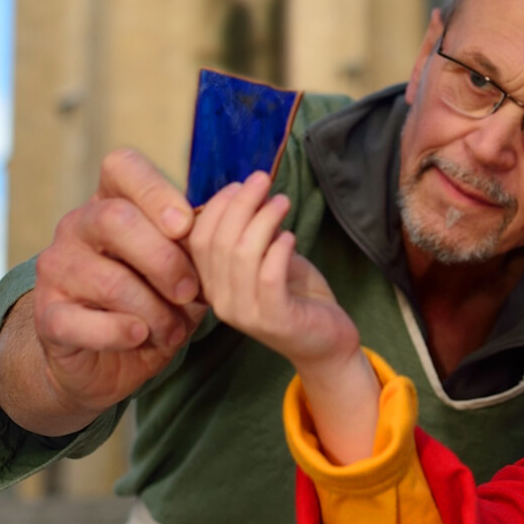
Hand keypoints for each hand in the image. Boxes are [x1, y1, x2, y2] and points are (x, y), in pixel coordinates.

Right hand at [28, 149, 206, 416]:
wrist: (108, 358)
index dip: (155, 191)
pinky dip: (119, 331)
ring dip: (153, 309)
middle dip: (164, 258)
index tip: (185, 225)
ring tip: (174, 329)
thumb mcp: (184, 269)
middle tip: (190, 291)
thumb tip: (244, 213)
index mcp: (111, 203)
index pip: (122, 166)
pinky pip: (81, 321)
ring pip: (108, 278)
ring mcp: (57, 269)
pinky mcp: (48, 315)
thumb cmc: (153, 301)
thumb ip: (201, 244)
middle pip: (114, 218)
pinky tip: (140, 336)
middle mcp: (77, 227)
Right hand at [187, 170, 362, 372]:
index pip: (198, 238)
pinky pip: (268, 276)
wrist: (325, 342)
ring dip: (263, 220)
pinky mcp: (274, 319)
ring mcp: (244, 312)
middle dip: (240, 203)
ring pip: (241, 254)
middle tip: (263, 180)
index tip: (242, 184)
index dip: (217, 206)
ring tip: (283, 202)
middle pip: (217, 241)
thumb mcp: (268, 258)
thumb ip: (254, 233)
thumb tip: (251, 192)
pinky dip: (278, 249)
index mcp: (211, 284)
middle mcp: (220, 301)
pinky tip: (291, 236)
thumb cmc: (296, 295)